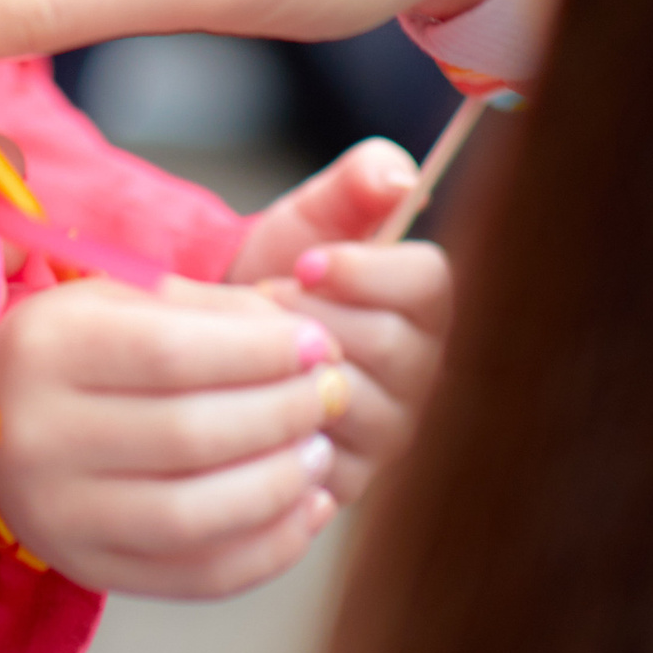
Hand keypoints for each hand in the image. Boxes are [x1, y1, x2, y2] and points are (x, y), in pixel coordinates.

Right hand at [0, 271, 344, 598]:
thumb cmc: (77, 352)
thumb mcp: (121, 302)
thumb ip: (212, 312)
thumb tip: (309, 345)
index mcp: (45, 350)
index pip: (170, 354)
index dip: (259, 352)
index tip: (319, 345)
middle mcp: (38, 436)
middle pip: (188, 435)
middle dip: (282, 414)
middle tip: (332, 394)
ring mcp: (59, 516)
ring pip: (194, 516)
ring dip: (280, 485)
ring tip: (321, 450)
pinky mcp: (90, 570)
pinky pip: (197, 577)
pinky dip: (269, 550)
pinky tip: (306, 509)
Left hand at [229, 140, 452, 501]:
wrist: (222, 338)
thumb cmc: (278, 271)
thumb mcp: (311, 217)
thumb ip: (357, 183)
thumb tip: (399, 175)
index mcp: (425, 305)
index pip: (430, 283)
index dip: (365, 270)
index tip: (306, 263)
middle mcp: (421, 374)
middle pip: (390, 344)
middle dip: (312, 315)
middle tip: (264, 301)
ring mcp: (388, 431)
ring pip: (352, 398)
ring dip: (288, 364)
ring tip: (251, 344)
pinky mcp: (344, 477)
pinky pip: (316, 451)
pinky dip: (271, 416)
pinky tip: (245, 392)